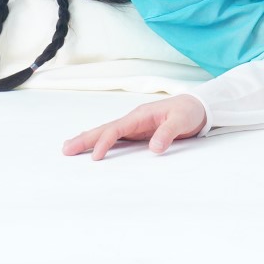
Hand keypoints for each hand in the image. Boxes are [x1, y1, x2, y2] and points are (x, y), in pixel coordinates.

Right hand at [62, 95, 208, 159]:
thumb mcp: (182, 120)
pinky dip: (101, 142)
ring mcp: (134, 126)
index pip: (117, 129)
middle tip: (66, 149)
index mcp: (141, 115)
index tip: (96, 156)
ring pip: (107, 133)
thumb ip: (168, 132)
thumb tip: (154, 148)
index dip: (105, 142)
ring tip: (69, 148)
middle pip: (105, 129)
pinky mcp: (138, 133)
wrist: (198, 106)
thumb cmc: (189, 111)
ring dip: (89, 140)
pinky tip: (92, 149)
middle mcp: (134, 120)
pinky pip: (116, 138)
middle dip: (85, 139)